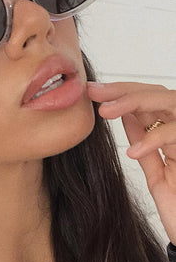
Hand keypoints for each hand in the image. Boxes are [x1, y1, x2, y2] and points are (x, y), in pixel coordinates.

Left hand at [87, 81, 175, 244]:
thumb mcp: (156, 172)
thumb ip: (145, 143)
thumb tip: (127, 116)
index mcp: (174, 135)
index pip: (149, 99)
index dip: (122, 91)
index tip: (92, 90)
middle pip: (159, 94)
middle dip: (124, 89)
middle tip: (94, 91)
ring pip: (171, 104)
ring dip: (135, 102)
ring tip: (105, 112)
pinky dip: (153, 140)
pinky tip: (131, 150)